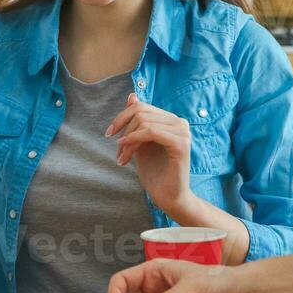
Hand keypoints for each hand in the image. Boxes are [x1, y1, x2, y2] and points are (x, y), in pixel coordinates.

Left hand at [106, 94, 191, 216]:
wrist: (168, 197)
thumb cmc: (154, 172)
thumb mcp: (140, 143)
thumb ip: (137, 121)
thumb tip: (132, 95)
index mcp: (171, 120)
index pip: (141, 107)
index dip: (121, 117)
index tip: (109, 134)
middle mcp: (180, 122)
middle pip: (141, 112)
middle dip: (123, 131)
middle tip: (118, 152)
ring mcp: (183, 132)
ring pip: (143, 122)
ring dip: (127, 140)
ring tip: (122, 157)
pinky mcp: (181, 144)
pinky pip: (151, 132)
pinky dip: (134, 139)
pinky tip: (125, 150)